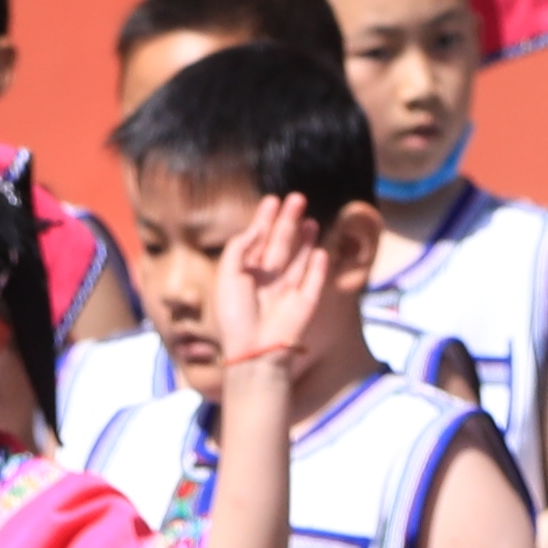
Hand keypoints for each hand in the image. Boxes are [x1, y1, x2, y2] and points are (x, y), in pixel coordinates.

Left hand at [204, 193, 328, 377]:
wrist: (254, 351)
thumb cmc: (235, 315)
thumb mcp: (227, 275)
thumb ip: (239, 247)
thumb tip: (255, 227)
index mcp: (247, 275)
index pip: (258, 241)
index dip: (265, 219)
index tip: (272, 199)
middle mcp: (268, 281)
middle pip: (280, 244)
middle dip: (288, 221)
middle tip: (297, 197)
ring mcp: (288, 292)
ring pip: (298, 259)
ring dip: (305, 239)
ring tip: (309, 218)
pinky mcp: (306, 303)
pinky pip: (314, 281)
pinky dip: (318, 267)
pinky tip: (320, 250)